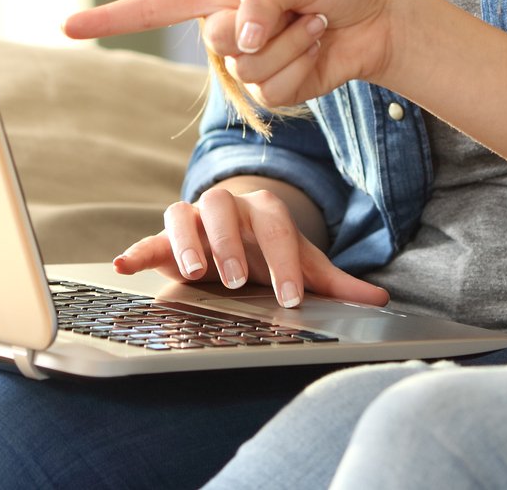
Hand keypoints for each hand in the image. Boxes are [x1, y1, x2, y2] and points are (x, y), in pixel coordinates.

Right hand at [64, 0, 412, 106]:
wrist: (377, 21)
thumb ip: (264, 0)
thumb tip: (239, 38)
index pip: (156, 7)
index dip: (111, 17)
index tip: (68, 27)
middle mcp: (228, 27)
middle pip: (216, 43)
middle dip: (263, 28)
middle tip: (301, 9)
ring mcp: (250, 61)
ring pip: (250, 72)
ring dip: (293, 48)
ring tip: (316, 26)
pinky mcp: (274, 88)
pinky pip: (274, 92)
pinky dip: (303, 69)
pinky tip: (320, 50)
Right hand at [112, 183, 388, 309]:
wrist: (237, 239)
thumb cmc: (270, 254)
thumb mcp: (303, 266)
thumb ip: (337, 283)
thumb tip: (381, 297)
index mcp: (264, 210)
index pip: (276, 226)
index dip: (284, 260)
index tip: (291, 298)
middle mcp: (227, 207)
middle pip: (225, 209)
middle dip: (231, 243)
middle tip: (238, 280)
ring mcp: (194, 219)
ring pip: (184, 212)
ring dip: (187, 240)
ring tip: (195, 272)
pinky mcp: (165, 238)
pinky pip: (149, 238)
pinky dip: (137, 249)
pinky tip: (125, 265)